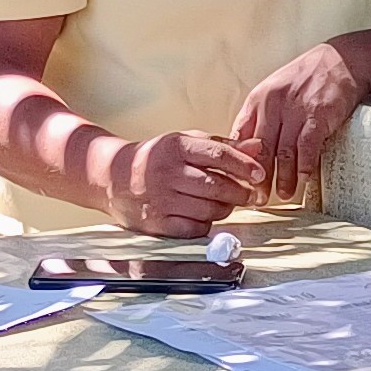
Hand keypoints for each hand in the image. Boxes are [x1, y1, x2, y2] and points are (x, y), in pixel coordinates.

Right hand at [105, 127, 265, 236]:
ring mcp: (160, 199)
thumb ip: (223, 146)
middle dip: (241, 192)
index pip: (219, 155)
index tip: (259, 174)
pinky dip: (206, 224)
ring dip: (225, 208)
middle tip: (250, 195)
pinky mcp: (156, 223)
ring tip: (226, 203)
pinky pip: (194, 228)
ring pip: (208, 209)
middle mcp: (167, 172)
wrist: (111, 176)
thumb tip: (258, 147)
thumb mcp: (186, 142)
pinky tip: (204, 215)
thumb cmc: (156, 158)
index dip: (244, 166)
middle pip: (216, 186)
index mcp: (176, 147)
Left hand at [232, 38, 369, 205]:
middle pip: (259, 150)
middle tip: (257, 199)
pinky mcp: (318, 115)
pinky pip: (307, 147)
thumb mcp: (276, 89)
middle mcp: (272, 104)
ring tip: (282, 195)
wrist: (343, 60)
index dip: (238, 163)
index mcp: (258, 99)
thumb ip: (261, 116)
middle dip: (257, 178)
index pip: (240, 137)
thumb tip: (247, 147)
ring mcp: (295, 110)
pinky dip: (304, 166)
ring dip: (282, 178)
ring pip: (282, 152)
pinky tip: (303, 179)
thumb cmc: (308, 77)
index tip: (239, 182)